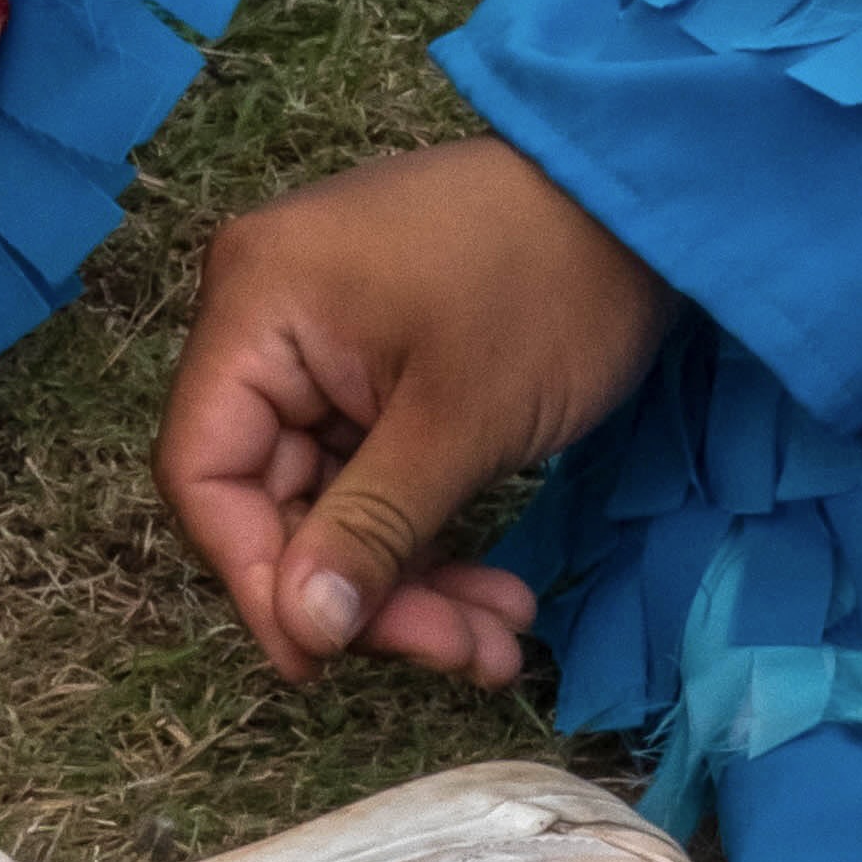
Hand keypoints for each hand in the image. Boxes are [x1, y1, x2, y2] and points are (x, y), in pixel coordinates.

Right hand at [158, 141, 679, 678]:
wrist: (654, 202)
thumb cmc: (550, 288)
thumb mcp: (460, 424)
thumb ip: (369, 532)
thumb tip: (303, 634)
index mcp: (256, 307)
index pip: (206, 471)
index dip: (255, 577)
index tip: (324, 660)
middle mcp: (267, 320)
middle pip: (276, 497)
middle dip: (369, 593)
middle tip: (460, 654)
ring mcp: (325, 342)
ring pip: (336, 500)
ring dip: (413, 581)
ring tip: (498, 642)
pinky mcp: (380, 364)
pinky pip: (377, 472)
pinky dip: (430, 535)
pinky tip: (495, 595)